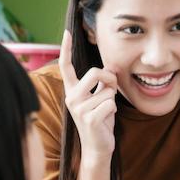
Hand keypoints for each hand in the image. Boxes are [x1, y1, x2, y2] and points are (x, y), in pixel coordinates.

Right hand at [59, 30, 117, 160]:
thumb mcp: (100, 97)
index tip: (67, 32)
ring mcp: (79, 108)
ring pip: (108, 90)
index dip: (66, 48)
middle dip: (110, 79)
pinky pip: (111, 103)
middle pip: (95, 71)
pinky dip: (114, 110)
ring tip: (105, 111)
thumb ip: (103, 83)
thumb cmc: (100, 120)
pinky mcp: (90, 118)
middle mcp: (71, 97)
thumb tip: (111, 68)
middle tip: (111, 91)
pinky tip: (106, 120)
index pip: (66, 66)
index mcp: (71, 90)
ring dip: (112, 100)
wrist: (97, 147)